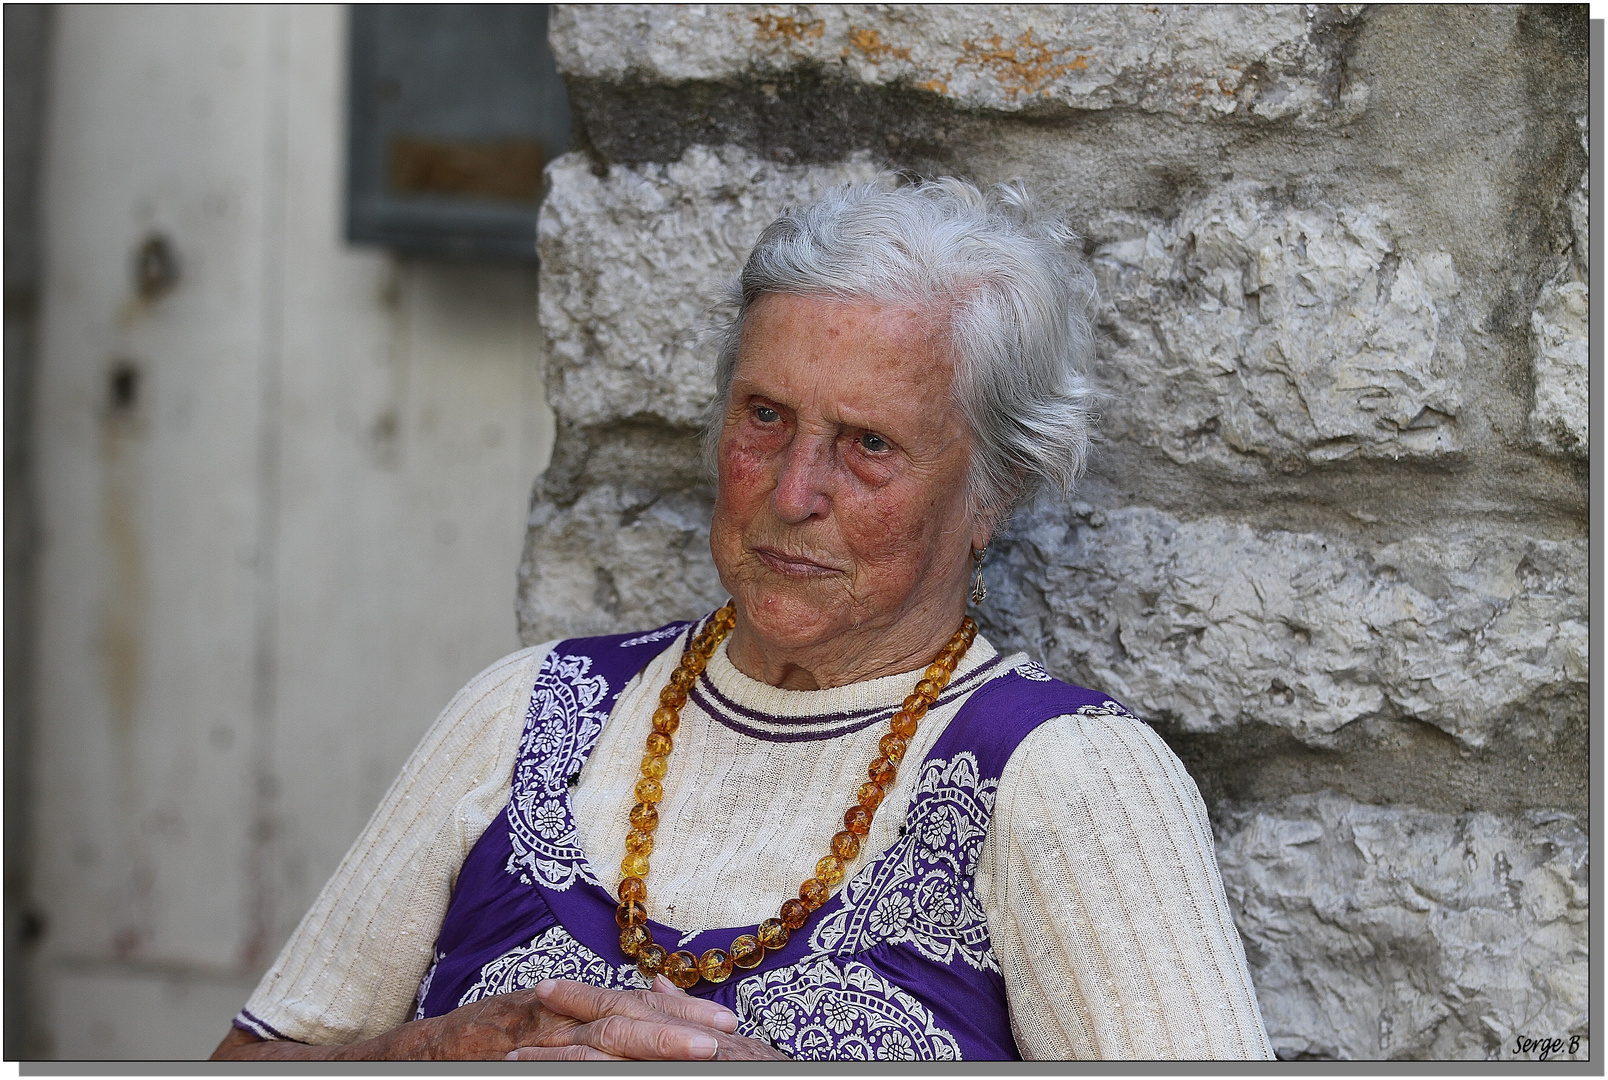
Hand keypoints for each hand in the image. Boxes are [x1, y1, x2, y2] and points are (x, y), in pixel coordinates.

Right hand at [210, 978, 740, 1060]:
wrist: (371, 1063)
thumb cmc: (451, 1055)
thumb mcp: (518, 1041)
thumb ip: (571, 1037)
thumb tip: (627, 1026)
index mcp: (551, 1009)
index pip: (628, 1006)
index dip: (679, 1015)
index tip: (729, 1026)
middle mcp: (537, 1013)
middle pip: (623, 1012)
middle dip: (681, 1026)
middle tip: (735, 1038)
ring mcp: (513, 1033)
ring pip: (594, 1033)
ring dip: (651, 1041)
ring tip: (703, 1053)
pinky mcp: (490, 1048)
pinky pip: (548, 1056)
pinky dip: (584, 1057)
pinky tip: (611, 1061)